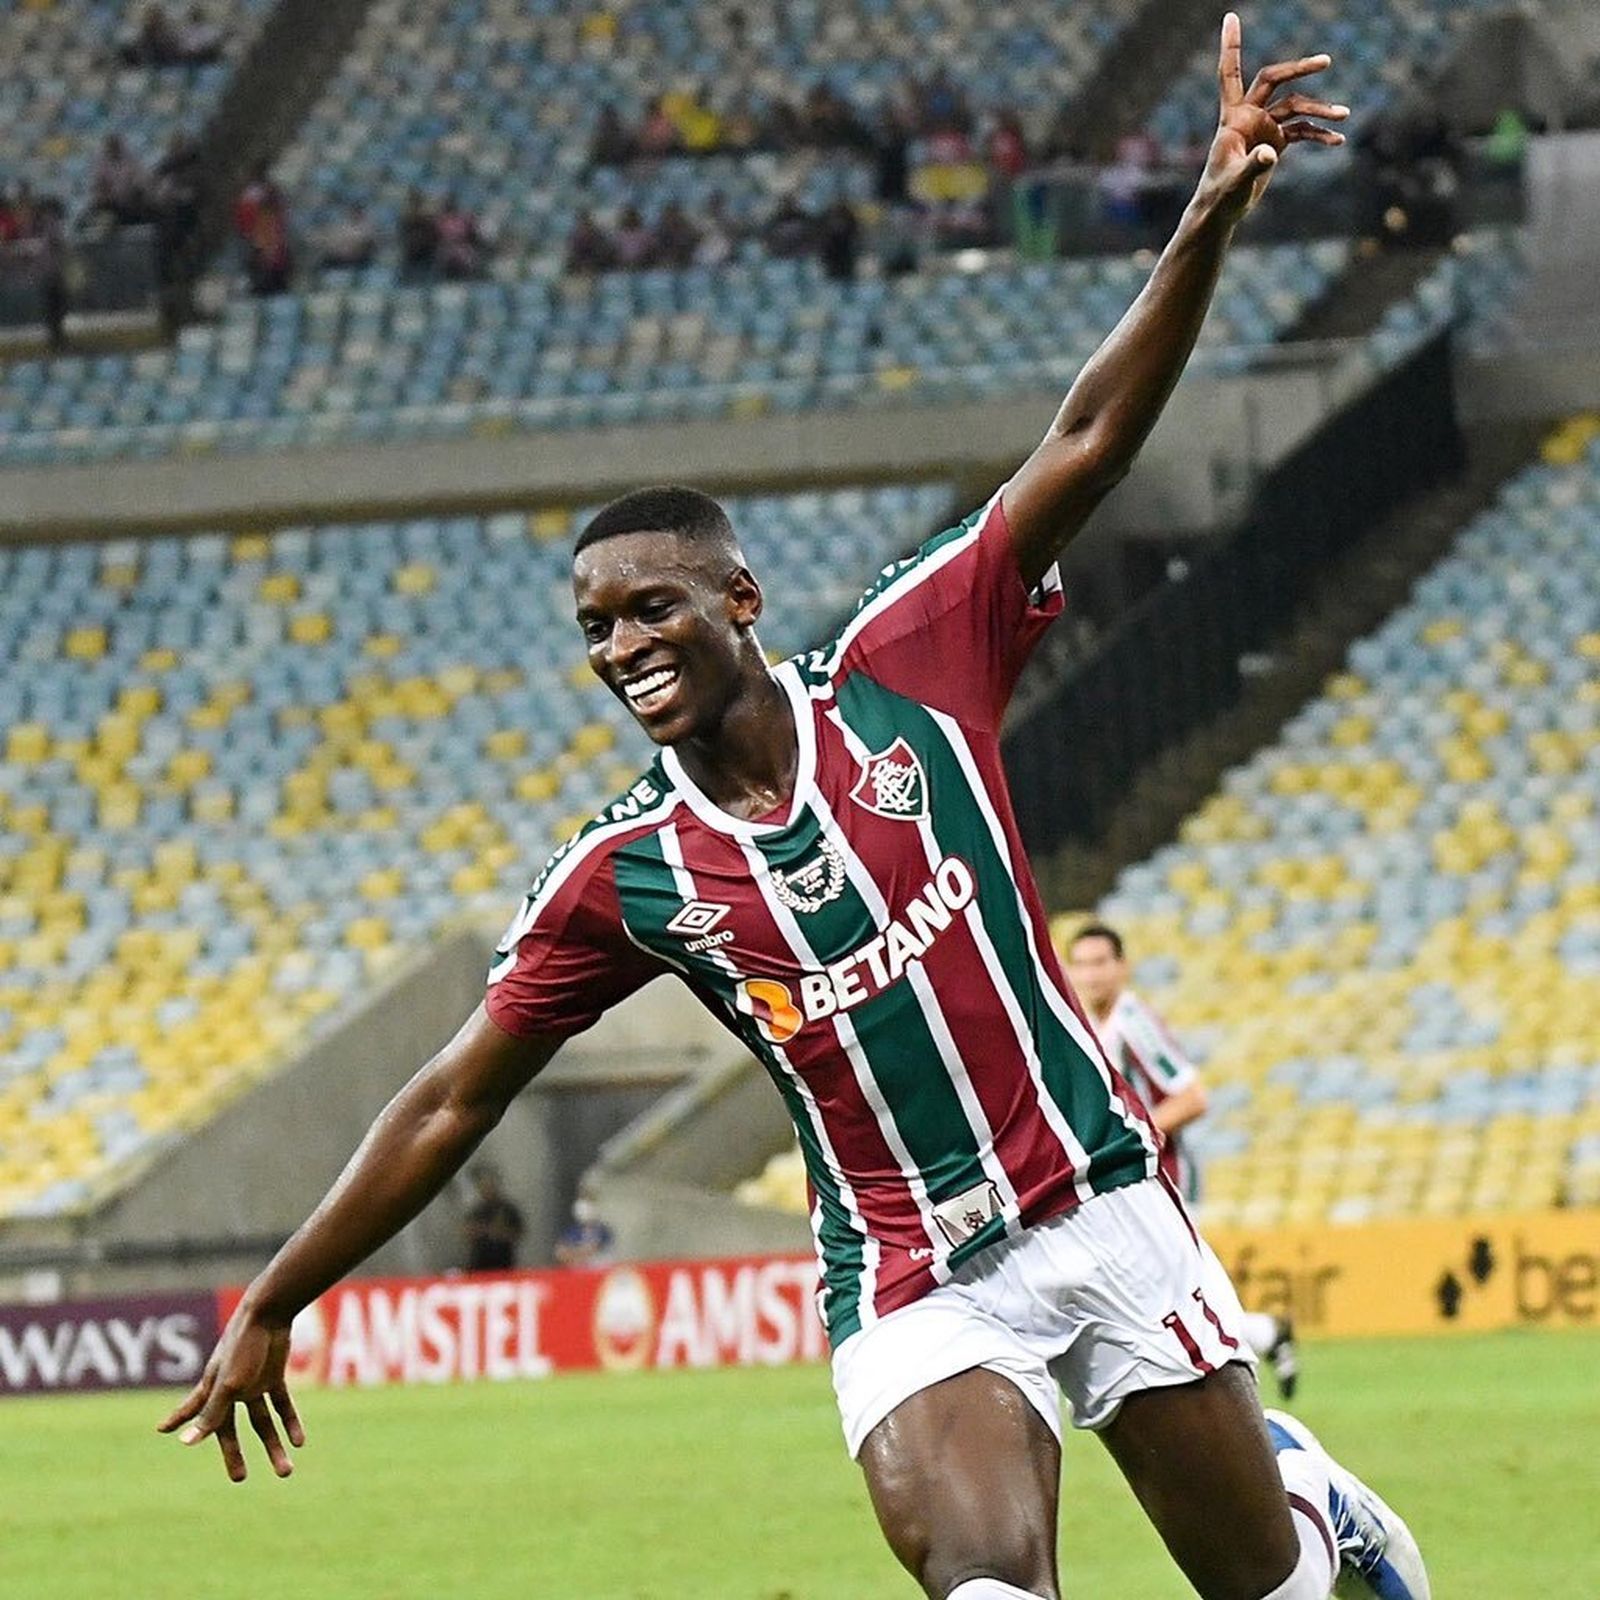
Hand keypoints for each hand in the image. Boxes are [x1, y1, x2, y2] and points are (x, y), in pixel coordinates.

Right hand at [157, 1304, 303, 1481]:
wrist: (272, 1313)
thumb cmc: (243, 1347)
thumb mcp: (229, 1386)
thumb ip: (211, 1415)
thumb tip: (186, 1443)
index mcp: (212, 1388)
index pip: (192, 1411)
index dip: (178, 1419)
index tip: (161, 1429)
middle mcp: (231, 1388)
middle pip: (231, 1427)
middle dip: (234, 1452)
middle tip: (238, 1478)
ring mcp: (254, 1382)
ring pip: (264, 1421)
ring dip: (274, 1445)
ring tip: (285, 1473)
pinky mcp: (274, 1375)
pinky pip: (282, 1405)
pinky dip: (290, 1422)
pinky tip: (299, 1442)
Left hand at [1198, 12, 1346, 226]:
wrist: (1221, 214)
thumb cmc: (1221, 197)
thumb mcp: (1236, 183)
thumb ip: (1253, 165)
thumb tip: (1271, 152)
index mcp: (1233, 118)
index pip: (1231, 73)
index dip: (1231, 45)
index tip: (1231, 16)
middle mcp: (1249, 116)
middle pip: (1275, 80)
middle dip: (1299, 69)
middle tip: (1326, 62)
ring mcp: (1264, 128)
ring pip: (1296, 108)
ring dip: (1320, 111)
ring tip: (1344, 116)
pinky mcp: (1275, 143)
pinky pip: (1302, 131)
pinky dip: (1319, 134)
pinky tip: (1337, 141)